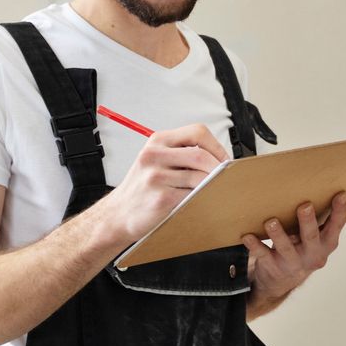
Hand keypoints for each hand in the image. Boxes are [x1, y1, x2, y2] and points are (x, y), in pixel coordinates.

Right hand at [94, 123, 227, 250]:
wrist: (118, 213)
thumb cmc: (143, 187)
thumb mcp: (155, 160)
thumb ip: (182, 153)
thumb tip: (220, 158)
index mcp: (157, 141)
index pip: (197, 132)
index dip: (216, 146)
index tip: (224, 160)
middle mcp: (154, 155)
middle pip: (201, 155)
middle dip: (220, 168)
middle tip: (226, 178)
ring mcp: (156, 177)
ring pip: (200, 177)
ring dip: (213, 186)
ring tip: (215, 191)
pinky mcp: (161, 199)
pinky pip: (193, 196)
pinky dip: (203, 199)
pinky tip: (201, 201)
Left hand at [243, 192, 345, 317]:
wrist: (282, 280)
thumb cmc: (300, 247)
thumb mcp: (312, 237)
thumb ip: (315, 220)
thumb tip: (310, 186)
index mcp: (326, 243)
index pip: (336, 226)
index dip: (340, 211)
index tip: (341, 194)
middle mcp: (313, 254)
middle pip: (311, 236)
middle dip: (308, 221)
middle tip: (305, 206)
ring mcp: (293, 262)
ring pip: (286, 248)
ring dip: (278, 235)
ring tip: (271, 222)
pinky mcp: (274, 267)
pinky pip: (263, 255)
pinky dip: (255, 246)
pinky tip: (248, 236)